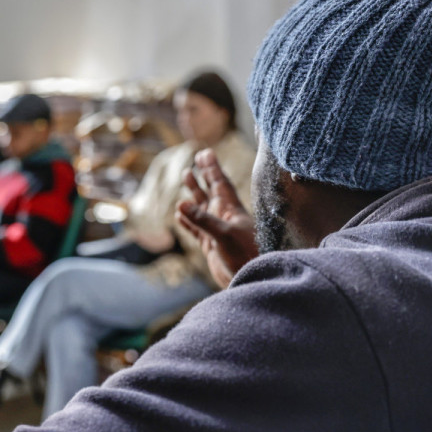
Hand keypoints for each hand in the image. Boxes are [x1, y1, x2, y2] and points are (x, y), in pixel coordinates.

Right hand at [176, 149, 257, 288]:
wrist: (251, 278)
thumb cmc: (245, 254)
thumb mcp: (223, 234)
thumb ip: (202, 220)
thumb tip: (180, 205)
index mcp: (231, 210)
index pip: (219, 183)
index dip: (212, 168)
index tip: (204, 153)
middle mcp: (224, 217)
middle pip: (210, 191)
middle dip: (203, 176)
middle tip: (195, 160)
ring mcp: (217, 231)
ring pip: (201, 207)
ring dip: (193, 194)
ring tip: (186, 178)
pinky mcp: (211, 246)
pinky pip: (195, 228)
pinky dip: (187, 221)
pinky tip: (180, 215)